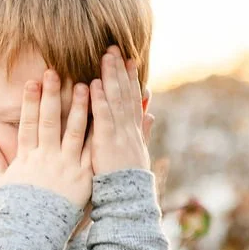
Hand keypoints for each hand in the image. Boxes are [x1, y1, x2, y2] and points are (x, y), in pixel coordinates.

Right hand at [0, 71, 92, 210]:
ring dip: (80, 108)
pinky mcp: (83, 177)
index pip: (28, 123)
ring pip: (74, 132)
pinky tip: (105, 117)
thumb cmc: (18, 211)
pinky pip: (92, 151)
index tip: (32, 82)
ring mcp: (66, 167)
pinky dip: (98, 134)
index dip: (30, 102)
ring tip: (85, 86)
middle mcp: (46, 158)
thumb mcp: (1, 184)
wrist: (35, 234)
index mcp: (27, 158)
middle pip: (50, 121)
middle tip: (55, 74)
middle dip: (52, 96)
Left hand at [86, 45, 155, 181]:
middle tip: (114, 48)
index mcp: (134, 130)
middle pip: (125, 94)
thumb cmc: (128, 179)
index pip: (133, 99)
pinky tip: (96, 84)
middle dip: (120, 70)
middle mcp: (129, 129)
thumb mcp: (139, 153)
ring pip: (116, 101)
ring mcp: (119, 135)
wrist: (128, 200)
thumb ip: (144, 131)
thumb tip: (152, 114)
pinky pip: (104, 118)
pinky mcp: (107, 143)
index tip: (128, 60)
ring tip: (105, 57)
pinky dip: (101, 100)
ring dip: (111, 77)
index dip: (131, 78)